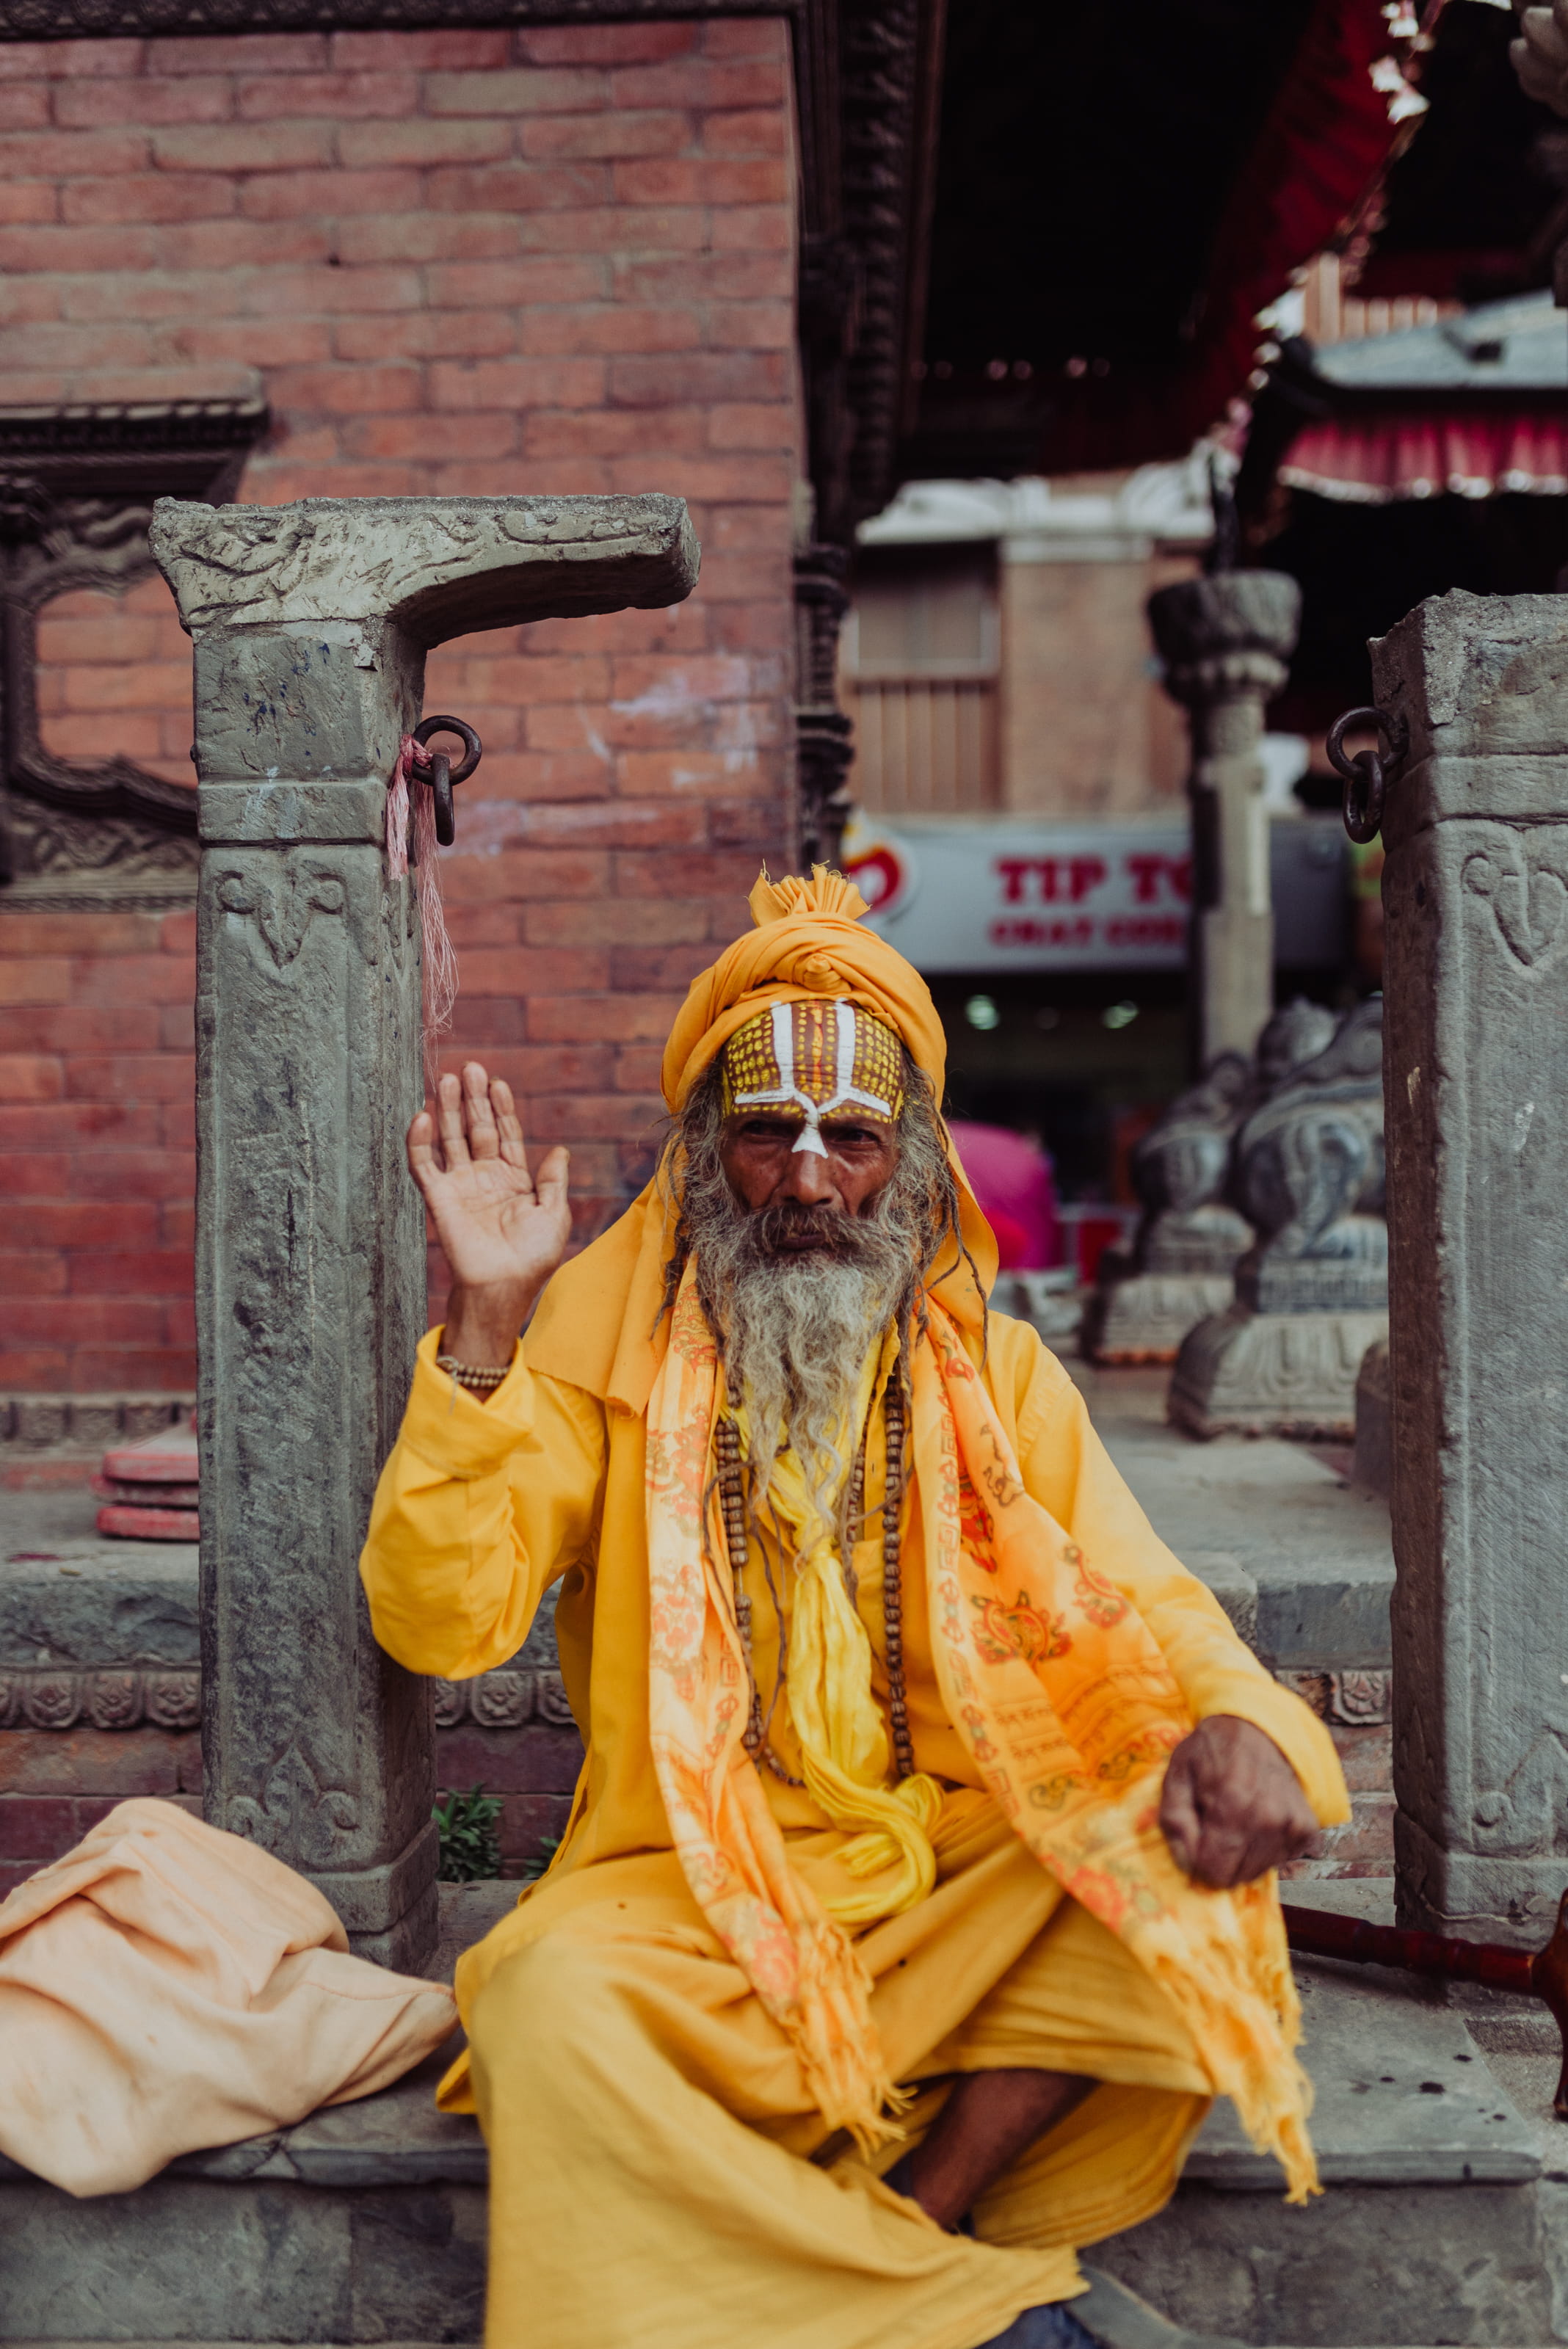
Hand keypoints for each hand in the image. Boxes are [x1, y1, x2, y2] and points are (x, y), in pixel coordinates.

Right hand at [407, 1062, 570, 1366]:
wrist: (504, 1285)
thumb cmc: (533, 1257)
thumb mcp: (555, 1214)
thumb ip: (554, 1180)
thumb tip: (560, 1150)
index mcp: (514, 1180)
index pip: (505, 1134)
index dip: (502, 1109)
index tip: (499, 1082)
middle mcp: (485, 1178)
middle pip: (476, 1129)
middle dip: (474, 1099)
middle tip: (470, 1068)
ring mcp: (461, 1185)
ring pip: (451, 1139)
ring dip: (449, 1109)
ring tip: (447, 1079)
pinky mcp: (439, 1197)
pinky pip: (425, 1164)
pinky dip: (420, 1141)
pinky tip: (424, 1115)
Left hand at [1159, 1715, 1317, 1888]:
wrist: (1259, 1728)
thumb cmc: (1212, 1751)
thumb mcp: (1177, 1775)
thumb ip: (1174, 1821)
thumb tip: (1186, 1864)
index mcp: (1232, 1804)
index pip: (1213, 1870)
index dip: (1197, 1862)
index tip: (1195, 1841)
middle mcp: (1268, 1818)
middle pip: (1237, 1877)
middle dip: (1220, 1860)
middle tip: (1215, 1829)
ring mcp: (1292, 1824)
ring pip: (1259, 1871)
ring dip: (1243, 1855)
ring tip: (1236, 1822)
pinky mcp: (1307, 1828)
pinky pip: (1281, 1859)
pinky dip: (1266, 1849)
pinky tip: (1257, 1822)